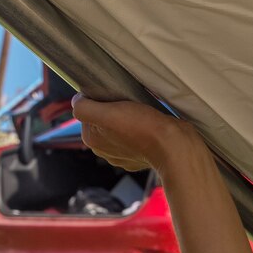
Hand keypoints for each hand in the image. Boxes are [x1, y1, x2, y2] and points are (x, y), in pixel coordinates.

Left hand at [72, 95, 199, 171]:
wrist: (174, 146)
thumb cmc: (142, 128)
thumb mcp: (107, 113)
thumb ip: (85, 107)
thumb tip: (78, 100)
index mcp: (92, 140)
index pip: (88, 110)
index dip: (99, 99)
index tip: (114, 97)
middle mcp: (105, 151)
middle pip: (102, 119)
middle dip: (113, 109)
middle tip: (128, 103)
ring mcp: (123, 155)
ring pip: (119, 126)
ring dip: (126, 117)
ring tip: (140, 111)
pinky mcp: (141, 156)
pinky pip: (135, 134)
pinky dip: (140, 127)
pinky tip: (148, 123)